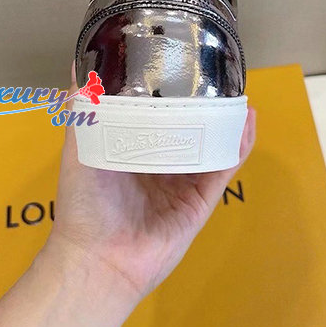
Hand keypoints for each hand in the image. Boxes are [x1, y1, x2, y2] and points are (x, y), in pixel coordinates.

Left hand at [47, 73, 255, 301]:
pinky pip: (224, 168)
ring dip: (227, 121)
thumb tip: (78, 68)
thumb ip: (81, 113)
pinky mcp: (201, 200)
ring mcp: (184, 183)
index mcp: (135, 152)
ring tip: (238, 93)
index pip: (158, 117)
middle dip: (204, 105)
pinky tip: (247, 122)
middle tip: (216, 75)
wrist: (99, 260)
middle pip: (190, 129)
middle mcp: (162, 165)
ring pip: (212, 145)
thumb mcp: (79, 149)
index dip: (172, 96)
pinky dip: (238, 145)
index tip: (180, 66)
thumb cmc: (84, 204)